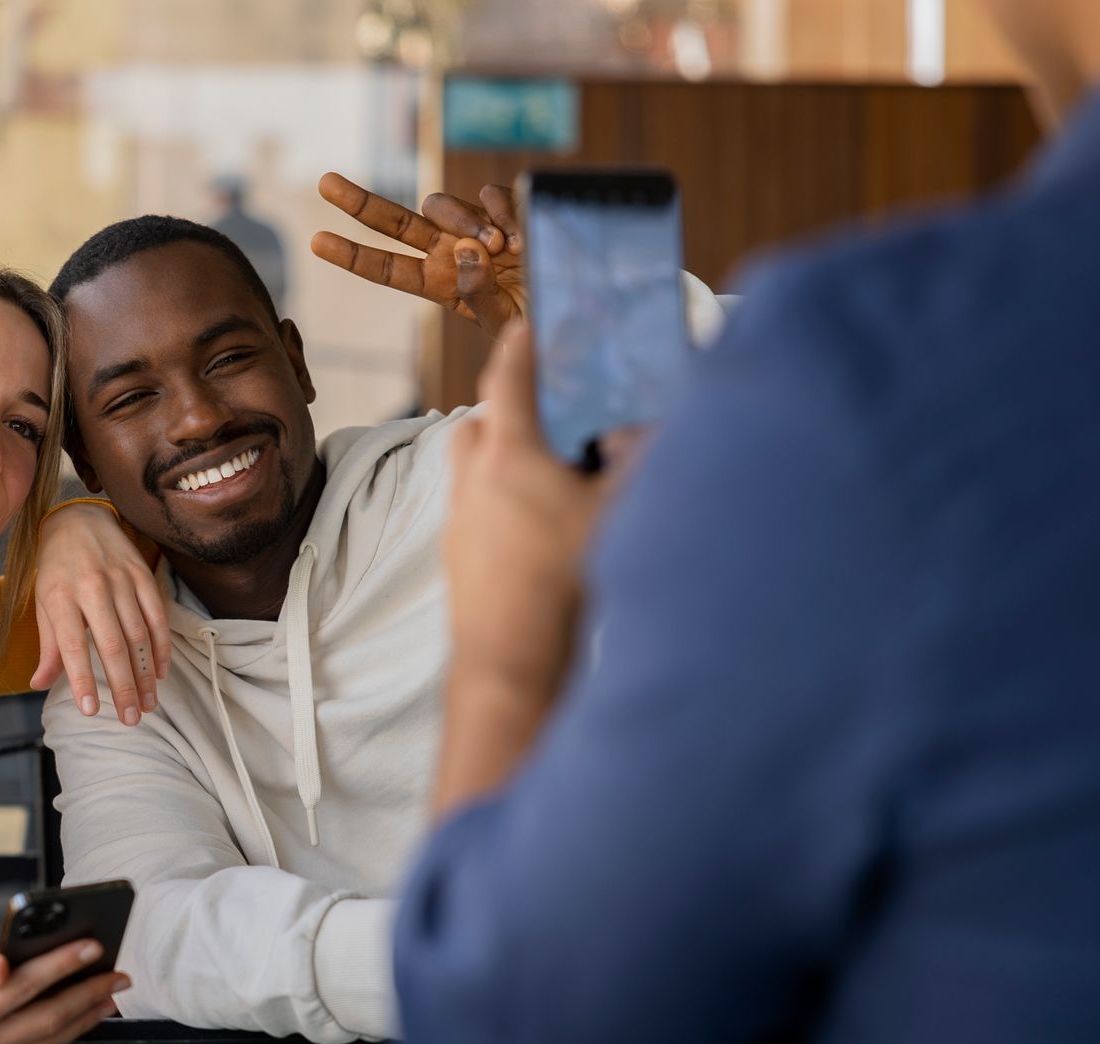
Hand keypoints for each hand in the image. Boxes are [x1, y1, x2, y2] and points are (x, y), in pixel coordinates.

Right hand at [0, 940, 130, 1043]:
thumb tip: (3, 965)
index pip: (27, 986)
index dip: (63, 964)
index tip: (94, 944)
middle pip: (47, 1019)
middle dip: (88, 995)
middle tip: (120, 973)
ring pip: (43, 1042)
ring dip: (81, 1020)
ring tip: (108, 998)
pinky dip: (56, 1039)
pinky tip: (70, 1024)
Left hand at [32, 503, 169, 726]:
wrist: (78, 519)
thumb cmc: (56, 570)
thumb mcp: (44, 604)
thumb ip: (48, 646)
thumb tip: (40, 684)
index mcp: (60, 597)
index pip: (73, 646)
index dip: (83, 680)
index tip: (91, 711)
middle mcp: (91, 587)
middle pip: (112, 645)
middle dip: (123, 686)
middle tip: (130, 719)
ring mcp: (120, 579)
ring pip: (139, 635)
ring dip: (146, 674)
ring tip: (148, 704)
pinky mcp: (142, 574)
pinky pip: (157, 616)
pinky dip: (161, 647)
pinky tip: (160, 672)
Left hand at [312, 172, 524, 337]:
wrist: (580, 302)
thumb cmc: (538, 324)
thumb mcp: (505, 322)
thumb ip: (481, 292)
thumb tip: (466, 251)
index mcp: (440, 284)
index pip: (387, 268)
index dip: (352, 255)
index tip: (315, 242)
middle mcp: (450, 253)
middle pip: (395, 222)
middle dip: (359, 202)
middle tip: (323, 182)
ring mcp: (476, 228)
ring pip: (441, 204)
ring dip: (465, 222)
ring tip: (502, 250)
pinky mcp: (505, 208)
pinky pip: (488, 193)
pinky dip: (501, 210)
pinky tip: (521, 236)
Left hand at [448, 318, 610, 687]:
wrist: (509, 660)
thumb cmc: (562, 582)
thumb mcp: (615, 513)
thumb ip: (635, 463)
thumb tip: (641, 433)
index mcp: (508, 454)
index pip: (508, 380)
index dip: (520, 348)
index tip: (527, 327)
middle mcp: (472, 481)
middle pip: (478, 425)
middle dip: (505, 413)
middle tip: (543, 417)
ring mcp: (458, 523)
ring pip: (472, 473)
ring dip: (500, 464)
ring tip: (547, 480)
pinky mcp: (457, 560)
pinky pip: (475, 515)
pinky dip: (499, 508)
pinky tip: (534, 532)